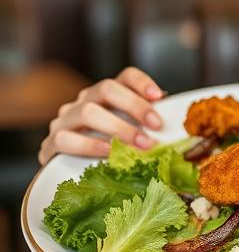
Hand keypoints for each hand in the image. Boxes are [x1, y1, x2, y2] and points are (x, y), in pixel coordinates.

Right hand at [38, 67, 164, 164]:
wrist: (69, 174)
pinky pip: (67, 138)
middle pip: (107, 89)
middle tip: (157, 126)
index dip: (142, 82)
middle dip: (135, 106)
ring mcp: (65, 120)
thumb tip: (173, 125)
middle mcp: (84, 101)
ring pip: (88, 112)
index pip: (124, 77)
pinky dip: (91, 145)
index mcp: (106, 96)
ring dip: (119, 129)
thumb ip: (147, 126)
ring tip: (142, 145)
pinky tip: (110, 153)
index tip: (159, 97)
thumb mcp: (130, 134)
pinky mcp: (51, 143)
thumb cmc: (109, 151)